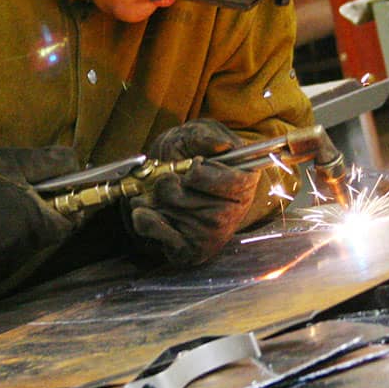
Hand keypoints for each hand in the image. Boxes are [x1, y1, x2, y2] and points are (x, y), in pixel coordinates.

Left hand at [127, 120, 258, 265]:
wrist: (166, 179)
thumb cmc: (186, 153)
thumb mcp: (195, 135)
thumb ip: (205, 136)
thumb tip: (221, 144)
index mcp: (245, 181)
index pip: (226, 181)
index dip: (200, 172)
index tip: (193, 167)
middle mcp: (233, 214)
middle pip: (188, 197)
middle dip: (168, 183)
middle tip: (167, 178)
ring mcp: (212, 236)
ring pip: (170, 210)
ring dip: (153, 197)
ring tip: (157, 192)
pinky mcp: (190, 252)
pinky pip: (156, 230)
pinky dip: (143, 217)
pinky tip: (149, 210)